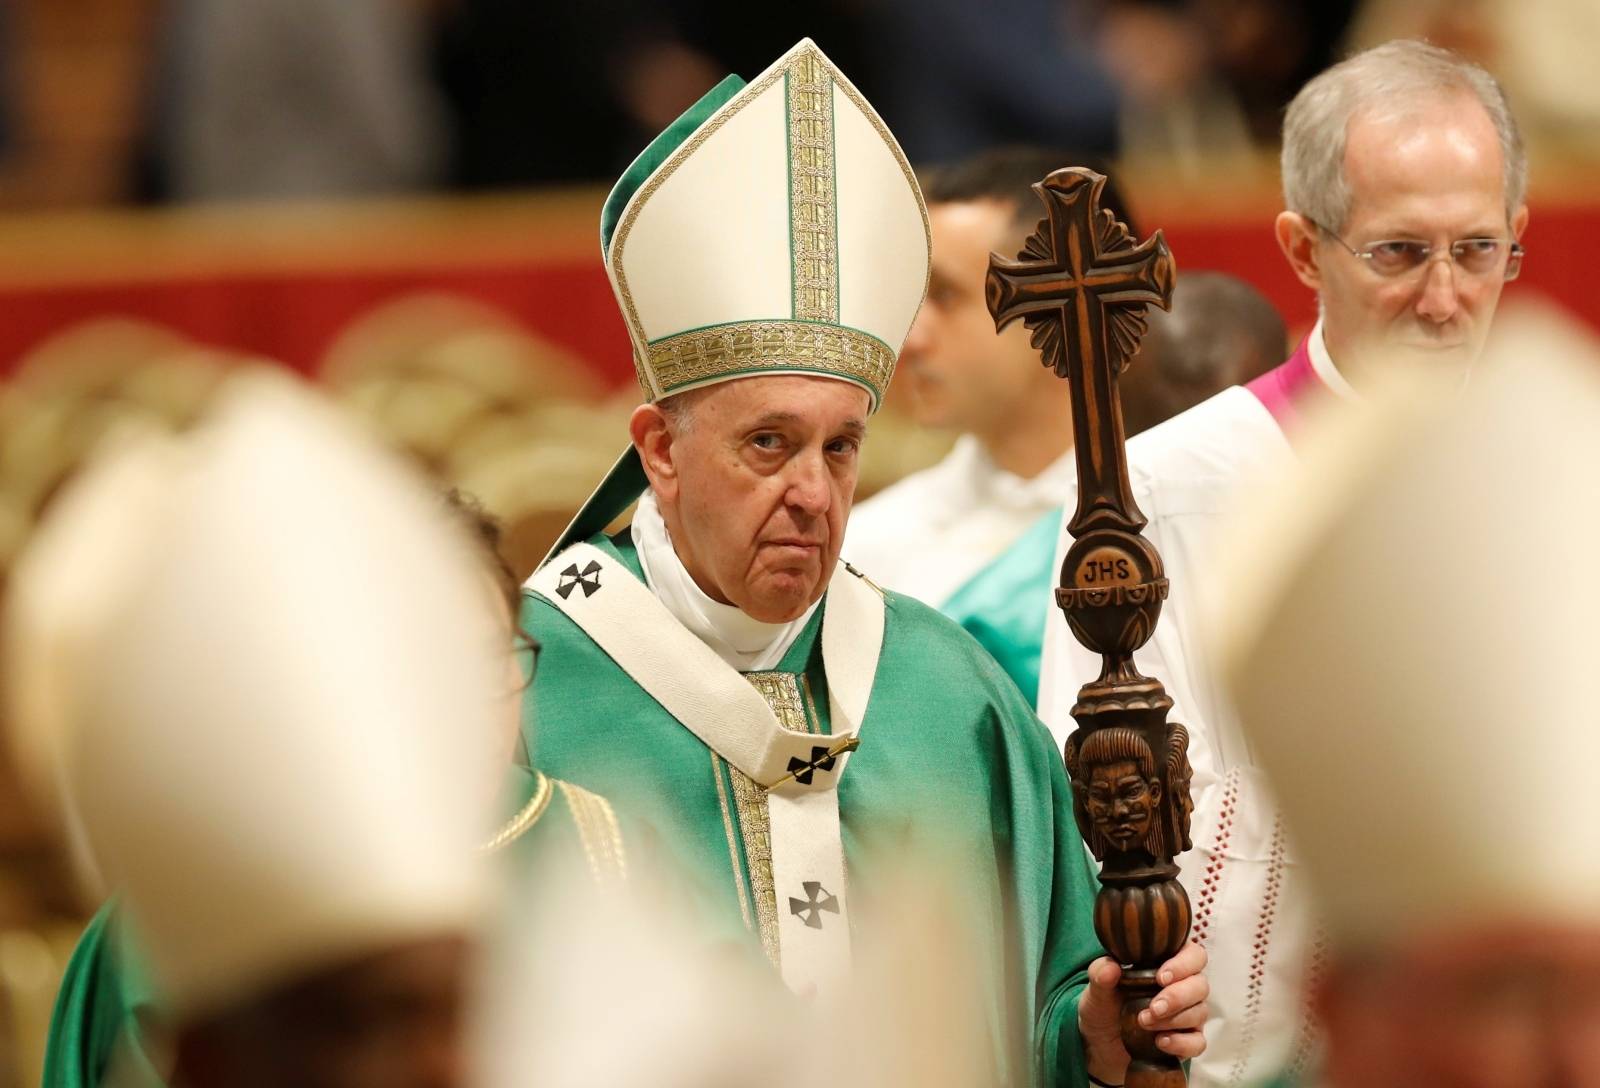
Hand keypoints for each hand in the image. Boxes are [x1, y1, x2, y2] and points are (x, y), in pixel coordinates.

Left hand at [1077, 939, 1208, 1081]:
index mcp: (1164, 963)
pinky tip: (1160, 1042)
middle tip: (1153, 1007)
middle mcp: (1181, 987)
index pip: (1193, 955)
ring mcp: (1186, 1014)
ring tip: (1144, 1022)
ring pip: (1200, 1012)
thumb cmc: (1103, 1008)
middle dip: (1178, 996)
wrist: (1098, 1044)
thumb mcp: (1096, 990)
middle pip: (1200, 984)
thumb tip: (1111, 967)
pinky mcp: (1186, 1040)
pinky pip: (1198, 1042)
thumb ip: (1100, 974)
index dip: (1183, 964)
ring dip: (1174, 1019)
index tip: (1161, 977)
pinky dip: (1182, 1043)